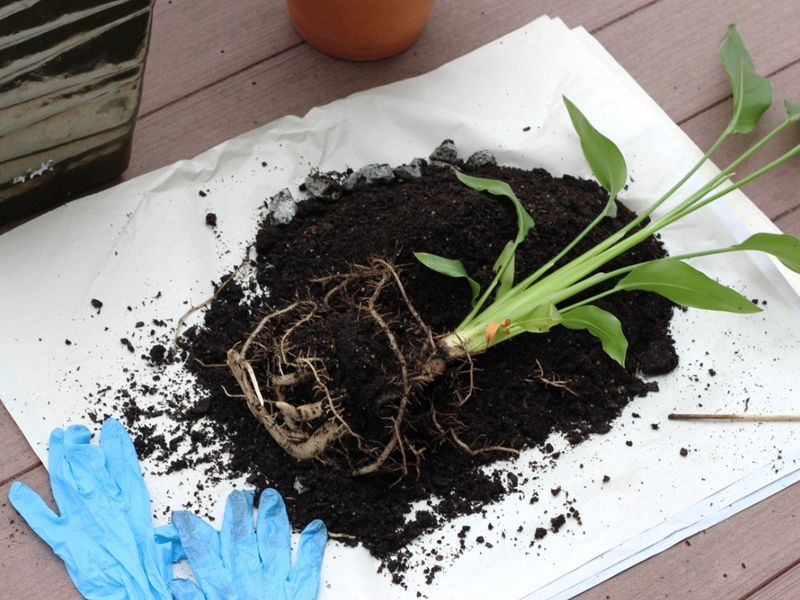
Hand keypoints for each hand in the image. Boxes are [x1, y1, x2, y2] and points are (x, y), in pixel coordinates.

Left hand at [8, 420, 174, 598]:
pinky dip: (29, 505)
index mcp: (132, 500)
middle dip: (80, 444)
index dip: (116, 441)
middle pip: (88, 464)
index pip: (122, 462)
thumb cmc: (150, 566)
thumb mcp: (164, 537)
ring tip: (55, 439)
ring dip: (58, 458)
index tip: (110, 425)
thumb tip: (171, 517)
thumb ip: (165, 522)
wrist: (133, 588)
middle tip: (75, 430)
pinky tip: (18, 490)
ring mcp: (82, 519)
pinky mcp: (64, 540)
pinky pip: (42, 519)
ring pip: (65, 480)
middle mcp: (105, 503)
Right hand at [169, 489, 326, 599]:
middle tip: (236, 495)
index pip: (203, 555)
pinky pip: (308, 565)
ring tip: (271, 496)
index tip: (182, 515)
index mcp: (222, 592)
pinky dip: (313, 545)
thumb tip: (174, 583)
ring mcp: (276, 585)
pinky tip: (318, 526)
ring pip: (273, 543)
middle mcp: (248, 582)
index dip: (192, 533)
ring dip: (272, 518)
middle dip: (237, 516)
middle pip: (240, 540)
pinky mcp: (300, 594)